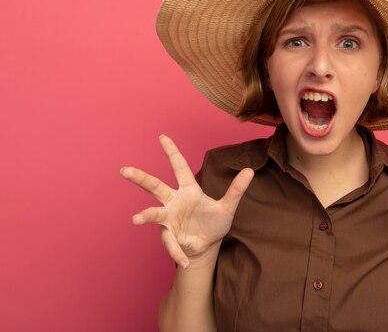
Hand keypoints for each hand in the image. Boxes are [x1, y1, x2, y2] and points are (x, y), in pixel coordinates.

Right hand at [121, 135, 253, 267]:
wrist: (208, 245)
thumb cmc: (213, 222)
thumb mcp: (228, 206)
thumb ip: (236, 189)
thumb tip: (250, 170)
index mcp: (188, 190)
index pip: (179, 167)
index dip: (172, 152)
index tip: (162, 136)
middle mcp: (174, 201)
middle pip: (155, 186)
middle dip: (140, 178)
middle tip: (125, 170)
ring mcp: (169, 219)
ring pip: (153, 214)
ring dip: (145, 216)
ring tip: (136, 219)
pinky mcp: (170, 236)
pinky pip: (172, 244)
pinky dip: (178, 253)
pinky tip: (185, 262)